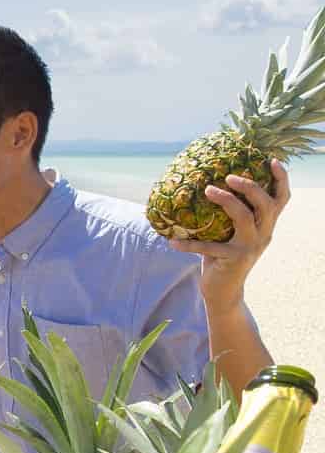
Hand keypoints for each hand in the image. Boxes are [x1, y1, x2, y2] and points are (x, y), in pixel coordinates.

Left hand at [171, 161, 289, 311]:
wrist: (223, 292)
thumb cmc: (222, 258)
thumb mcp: (230, 235)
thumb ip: (226, 216)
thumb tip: (202, 187)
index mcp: (266, 225)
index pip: (281, 199)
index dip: (281, 179)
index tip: (271, 160)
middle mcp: (264, 234)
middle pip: (267, 204)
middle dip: (250, 187)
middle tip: (229, 177)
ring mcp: (250, 247)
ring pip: (245, 217)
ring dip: (226, 201)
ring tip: (208, 190)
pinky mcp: (233, 259)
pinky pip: (209, 247)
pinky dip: (189, 244)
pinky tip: (172, 242)